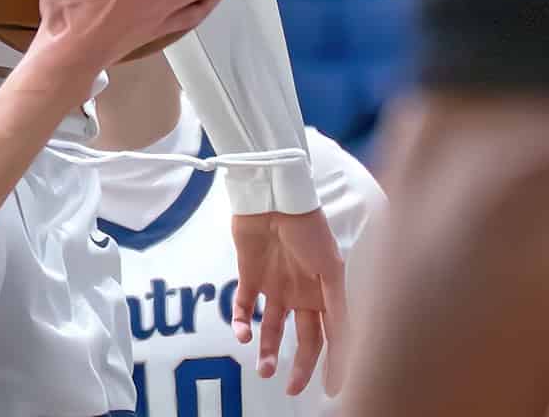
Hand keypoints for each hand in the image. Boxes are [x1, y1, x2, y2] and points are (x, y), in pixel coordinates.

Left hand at [231, 207, 348, 395]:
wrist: (274, 195)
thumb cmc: (309, 229)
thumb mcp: (331, 269)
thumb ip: (337, 308)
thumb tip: (347, 347)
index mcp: (325, 293)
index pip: (332, 337)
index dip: (335, 364)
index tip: (333, 391)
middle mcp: (301, 293)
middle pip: (303, 338)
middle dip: (299, 365)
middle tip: (292, 389)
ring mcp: (274, 285)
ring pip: (271, 328)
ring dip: (267, 350)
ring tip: (263, 370)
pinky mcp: (248, 275)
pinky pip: (243, 306)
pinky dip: (241, 322)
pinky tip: (242, 333)